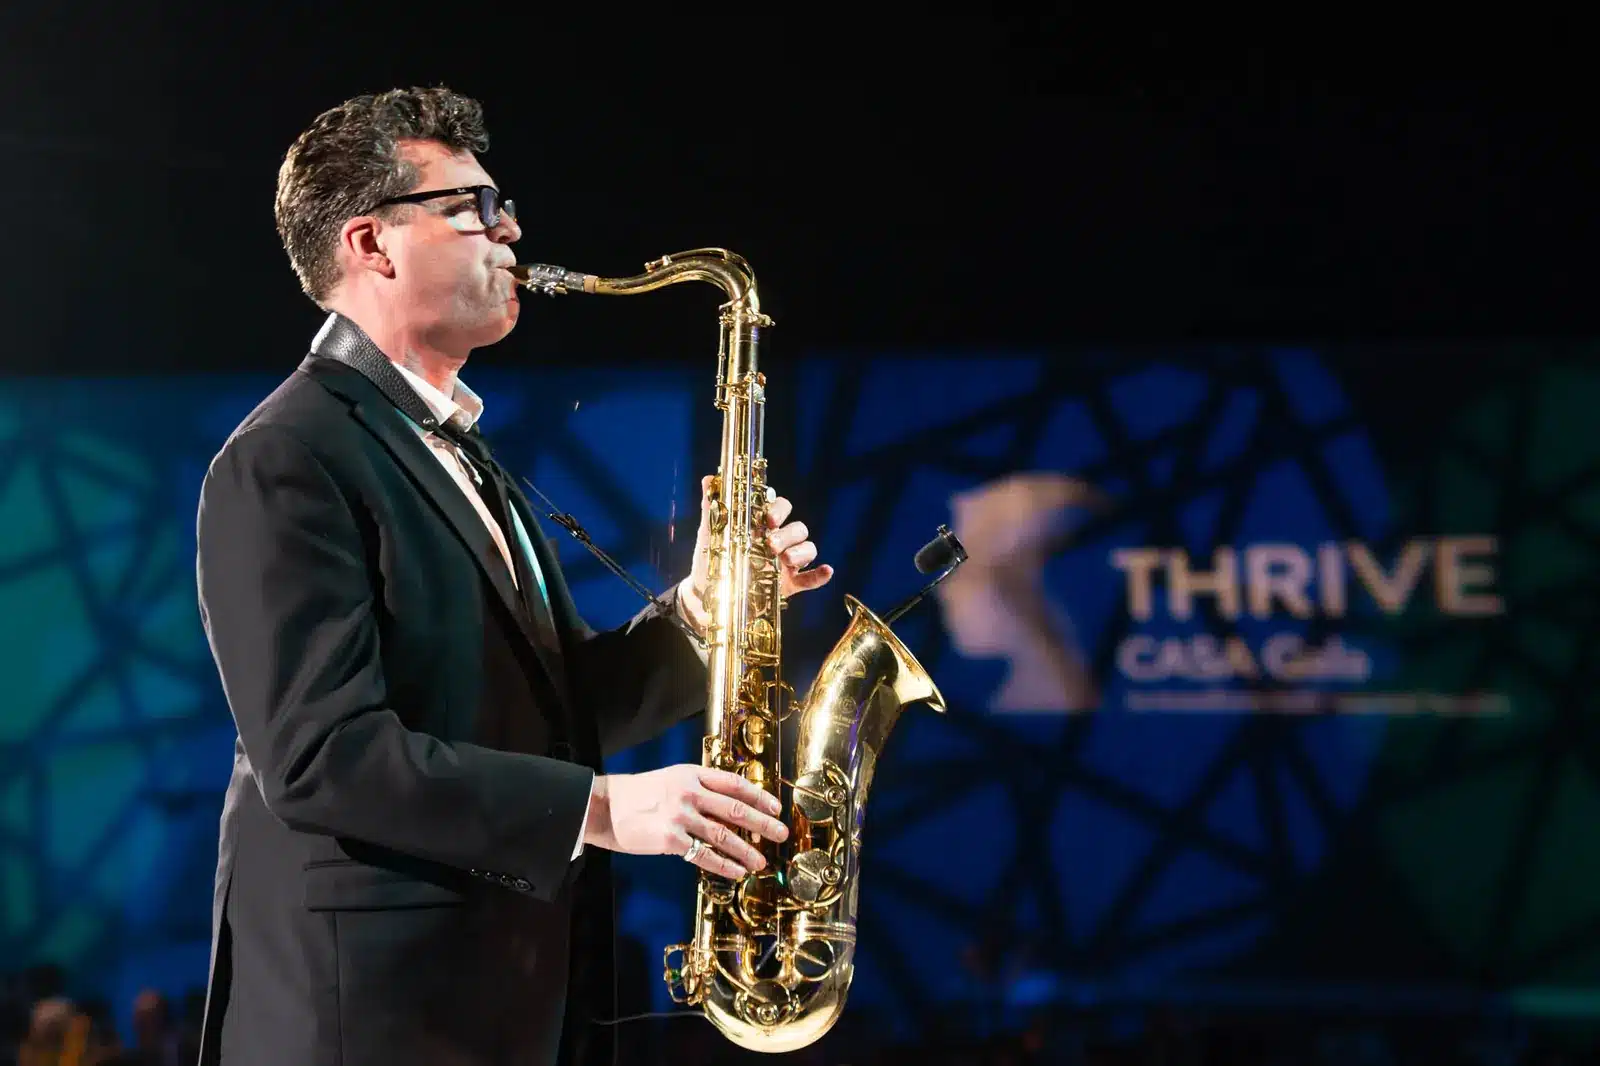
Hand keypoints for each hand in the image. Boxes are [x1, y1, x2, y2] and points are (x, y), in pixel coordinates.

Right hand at [583, 764, 788, 878]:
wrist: (605, 807)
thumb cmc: (638, 795)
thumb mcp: (671, 779)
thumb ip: (699, 788)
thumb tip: (730, 805)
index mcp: (692, 774)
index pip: (734, 783)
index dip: (759, 796)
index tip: (776, 807)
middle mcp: (690, 792)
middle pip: (736, 809)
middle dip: (762, 823)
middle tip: (781, 833)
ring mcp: (681, 815)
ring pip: (723, 835)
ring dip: (746, 850)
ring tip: (761, 861)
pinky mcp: (670, 838)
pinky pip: (703, 854)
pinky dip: (723, 864)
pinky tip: (737, 872)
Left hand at [680, 474, 834, 626]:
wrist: (708, 593)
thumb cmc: (711, 558)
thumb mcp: (710, 534)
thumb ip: (712, 508)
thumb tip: (708, 479)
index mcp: (762, 525)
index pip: (781, 507)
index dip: (780, 509)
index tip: (769, 519)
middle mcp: (778, 540)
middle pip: (798, 528)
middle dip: (787, 534)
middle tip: (771, 545)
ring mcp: (785, 562)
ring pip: (808, 548)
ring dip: (800, 552)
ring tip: (785, 561)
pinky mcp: (789, 584)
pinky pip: (810, 578)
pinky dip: (820, 575)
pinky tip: (826, 571)